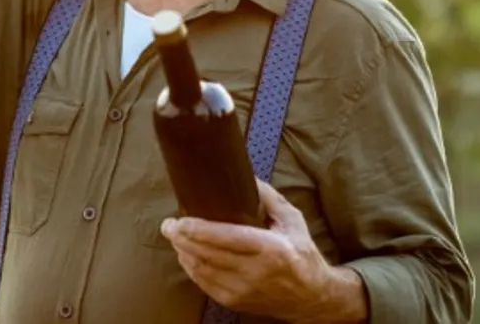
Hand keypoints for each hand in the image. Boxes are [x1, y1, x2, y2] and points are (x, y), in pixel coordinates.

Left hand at [161, 178, 365, 322]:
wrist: (312, 297)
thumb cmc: (303, 254)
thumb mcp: (293, 221)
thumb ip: (269, 198)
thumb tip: (247, 176)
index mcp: (271, 249)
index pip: (226, 239)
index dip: (198, 230)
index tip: (179, 221)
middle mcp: (255, 272)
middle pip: (208, 255)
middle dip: (182, 239)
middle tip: (168, 225)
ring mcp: (244, 290)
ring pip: (202, 271)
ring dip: (184, 253)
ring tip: (175, 237)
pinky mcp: (236, 302)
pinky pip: (205, 285)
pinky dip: (192, 269)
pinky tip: (186, 256)